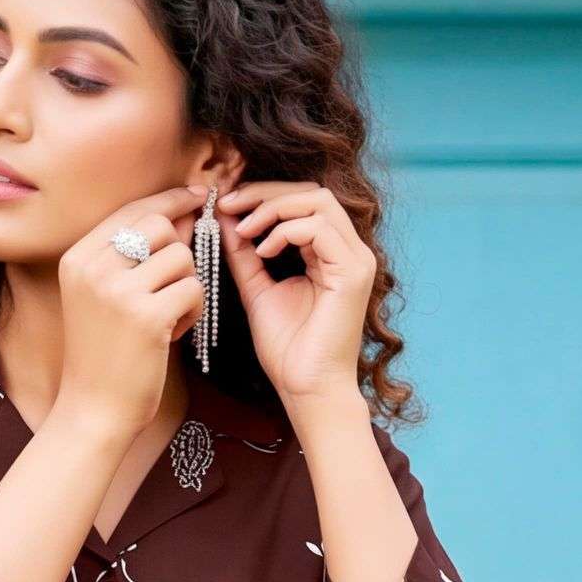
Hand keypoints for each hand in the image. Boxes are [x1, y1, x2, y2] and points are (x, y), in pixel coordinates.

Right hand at [57, 184, 206, 432]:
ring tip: (167, 318)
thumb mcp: (105, 296)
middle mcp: (92, 267)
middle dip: (178, 253)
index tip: (195, 196)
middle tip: (172, 288)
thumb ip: (136, 255)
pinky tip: (173, 335)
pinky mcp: (147, 316)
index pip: (132, 210)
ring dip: (187, 287)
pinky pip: (193, 290)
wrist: (93, 411)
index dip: (168, 200)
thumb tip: (183, 212)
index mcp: (77, 258)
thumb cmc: (105, 354)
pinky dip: (193, 313)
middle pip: (159, 226)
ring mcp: (118, 291)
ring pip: (181, 258)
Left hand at [215, 181, 375, 412]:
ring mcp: (357, 259)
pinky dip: (285, 231)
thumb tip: (224, 216)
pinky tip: (263, 252)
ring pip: (318, 201)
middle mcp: (350, 251)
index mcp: (331, 253)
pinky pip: (319, 228)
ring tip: (243, 231)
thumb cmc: (287, 350)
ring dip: (273, 208)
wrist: (306, 388)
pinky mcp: (355, 272)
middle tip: (227, 204)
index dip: (263, 194)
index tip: (224, 203)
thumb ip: (244, 253)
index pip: (303, 201)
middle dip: (265, 192)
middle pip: (312, 192)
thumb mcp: (257, 289)